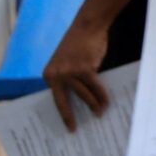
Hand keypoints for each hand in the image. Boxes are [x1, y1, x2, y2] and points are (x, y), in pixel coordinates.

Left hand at [43, 18, 112, 132]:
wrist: (87, 26)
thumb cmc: (79, 45)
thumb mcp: (67, 63)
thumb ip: (70, 79)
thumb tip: (81, 98)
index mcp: (49, 75)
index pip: (55, 99)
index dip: (62, 112)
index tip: (67, 125)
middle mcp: (56, 75)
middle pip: (65, 101)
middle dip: (70, 116)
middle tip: (74, 128)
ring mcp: (69, 72)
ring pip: (83, 95)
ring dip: (94, 105)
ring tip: (100, 113)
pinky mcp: (84, 69)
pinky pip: (95, 86)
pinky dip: (102, 94)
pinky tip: (106, 102)